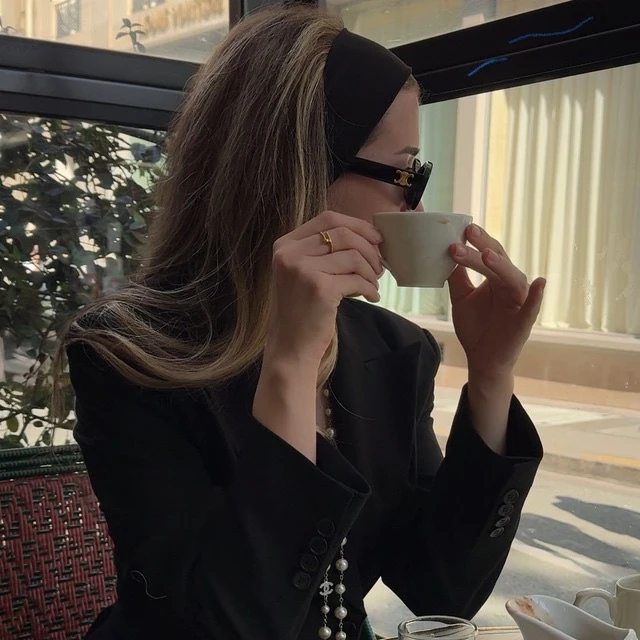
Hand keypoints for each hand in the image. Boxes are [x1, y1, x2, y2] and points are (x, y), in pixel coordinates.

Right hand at [265, 210, 382, 366]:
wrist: (290, 348)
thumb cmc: (300, 312)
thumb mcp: (301, 273)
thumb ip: (322, 252)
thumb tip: (365, 236)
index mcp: (285, 245)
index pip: (327, 219)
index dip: (357, 225)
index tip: (375, 238)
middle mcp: (290, 254)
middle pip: (343, 234)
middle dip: (369, 248)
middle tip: (379, 266)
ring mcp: (303, 270)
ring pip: (353, 256)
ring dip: (371, 271)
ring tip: (373, 285)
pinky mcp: (320, 288)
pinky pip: (357, 278)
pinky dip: (370, 288)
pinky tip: (371, 297)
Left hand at [447, 224, 545, 381]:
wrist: (481, 359)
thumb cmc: (476, 326)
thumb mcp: (460, 298)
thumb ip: (456, 277)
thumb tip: (445, 251)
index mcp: (496, 278)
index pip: (487, 255)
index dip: (476, 242)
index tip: (462, 229)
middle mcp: (510, 286)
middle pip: (498, 261)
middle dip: (484, 247)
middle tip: (469, 233)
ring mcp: (519, 303)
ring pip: (512, 279)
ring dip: (500, 266)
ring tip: (487, 255)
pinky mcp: (524, 322)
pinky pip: (532, 308)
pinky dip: (536, 296)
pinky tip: (540, 283)